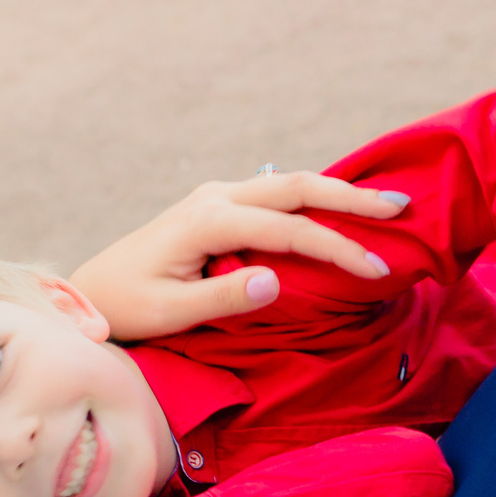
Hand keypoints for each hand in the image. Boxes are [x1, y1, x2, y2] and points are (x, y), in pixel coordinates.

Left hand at [68, 170, 407, 339]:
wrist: (93, 290)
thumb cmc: (129, 307)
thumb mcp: (170, 312)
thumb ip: (223, 297)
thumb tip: (277, 280)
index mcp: (207, 221)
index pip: (287, 230)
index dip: (336, 248)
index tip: (376, 270)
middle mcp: (215, 197)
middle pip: (295, 186)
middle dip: (350, 197)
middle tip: (402, 207)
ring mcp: (217, 196)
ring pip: (288, 183)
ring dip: (336, 192)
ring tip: (385, 204)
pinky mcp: (219, 204)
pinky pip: (276, 194)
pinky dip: (313, 198)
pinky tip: (342, 207)